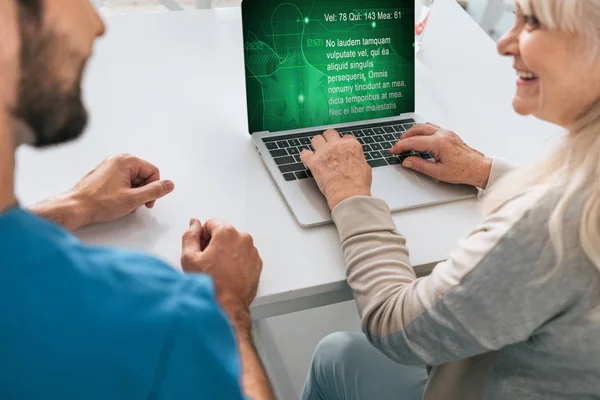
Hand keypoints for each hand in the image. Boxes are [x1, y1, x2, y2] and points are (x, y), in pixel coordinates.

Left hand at [33, 153, 174, 229]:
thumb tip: (169, 185)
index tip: (148, 202)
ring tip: (124, 204)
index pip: (153, 172)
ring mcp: (109, 166)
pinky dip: (124, 192)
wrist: (75, 208)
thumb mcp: (134, 199)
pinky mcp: (103, 174)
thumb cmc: (99, 203)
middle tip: (135, 205)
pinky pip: (122, 181)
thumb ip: (155, 191)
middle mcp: (117, 159)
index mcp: (126, 160)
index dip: (154, 189)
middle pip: (143, 175)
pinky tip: (116, 202)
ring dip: (134, 193)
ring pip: (133, 179)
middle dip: (143, 191)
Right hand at [181, 219, 262, 327]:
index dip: (203, 235)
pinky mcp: (257, 264)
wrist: (227, 306)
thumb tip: (194, 224)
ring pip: (235, 244)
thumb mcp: (190, 257)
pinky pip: (244, 256)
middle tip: (207, 261)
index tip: (201, 248)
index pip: (212, 223)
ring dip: (227, 252)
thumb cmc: (210, 284)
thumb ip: (190, 235)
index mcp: (227, 233)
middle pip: (225, 233)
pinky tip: (228, 274)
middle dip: (215, 243)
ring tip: (218, 270)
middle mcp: (243, 239)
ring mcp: (252, 252)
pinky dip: (237, 261)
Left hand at [300, 129, 371, 209]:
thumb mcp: (365, 167)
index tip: (341, 148)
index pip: (346, 137)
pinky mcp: (314, 162)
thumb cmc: (357, 185)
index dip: (343, 143)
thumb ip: (357, 159)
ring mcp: (324, 152)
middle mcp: (337, 145)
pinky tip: (307, 159)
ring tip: (317, 151)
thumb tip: (355, 160)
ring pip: (316, 139)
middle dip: (329, 139)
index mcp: (351, 145)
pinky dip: (305, 156)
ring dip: (317, 144)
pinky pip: (304, 153)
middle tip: (328, 146)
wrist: (348, 194)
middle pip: (330, 133)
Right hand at [391, 124, 492, 187]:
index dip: (400, 146)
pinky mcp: (449, 134)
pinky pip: (432, 128)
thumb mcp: (438, 172)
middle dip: (404, 137)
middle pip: (417, 129)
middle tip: (397, 146)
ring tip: (406, 142)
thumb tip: (407, 161)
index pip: (413, 142)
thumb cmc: (463, 170)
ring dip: (413, 132)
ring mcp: (446, 133)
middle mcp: (442, 134)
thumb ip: (420, 165)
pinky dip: (422, 131)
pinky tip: (419, 138)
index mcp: (438, 143)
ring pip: (424, 126)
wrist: (479, 168)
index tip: (393, 150)